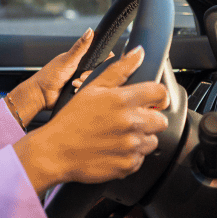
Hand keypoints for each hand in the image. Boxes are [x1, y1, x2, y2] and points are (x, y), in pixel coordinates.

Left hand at [5, 28, 94, 127]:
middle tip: (80, 76)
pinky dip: (81, 91)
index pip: (101, 58)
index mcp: (81, 60)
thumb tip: (89, 30)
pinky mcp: (80, 92)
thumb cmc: (50, 75)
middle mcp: (83, 70)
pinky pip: (88, 92)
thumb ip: (80, 47)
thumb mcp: (68, 60)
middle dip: (89, 75)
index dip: (104, 61)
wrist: (41, 94)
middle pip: (98, 72)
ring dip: (84, 84)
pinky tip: (73, 91)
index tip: (101, 64)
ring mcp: (82, 81)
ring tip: (73, 84)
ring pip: (94, 83)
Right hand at [13, 46, 170, 194]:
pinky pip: (140, 159)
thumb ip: (119, 69)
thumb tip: (138, 52)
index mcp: (123, 100)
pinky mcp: (128, 165)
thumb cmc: (71, 120)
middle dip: (149, 119)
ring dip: (141, 138)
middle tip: (130, 120)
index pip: (160, 93)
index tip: (154, 101)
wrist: (55, 152)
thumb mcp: (92, 88)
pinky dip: (131, 155)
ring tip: (119, 136)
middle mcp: (131, 123)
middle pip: (161, 120)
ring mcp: (131, 146)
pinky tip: (114, 149)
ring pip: (152, 141)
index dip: (159, 96)